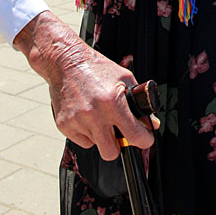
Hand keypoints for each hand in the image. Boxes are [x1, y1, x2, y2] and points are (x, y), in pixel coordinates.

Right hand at [14, 12, 157, 159]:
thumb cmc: (97, 68)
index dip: (144, 140)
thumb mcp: (125, 78)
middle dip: (119, 145)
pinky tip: (88, 117)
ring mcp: (77, 121)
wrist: (67, 62)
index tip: (146, 139)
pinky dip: (87, 133)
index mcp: (112, 101)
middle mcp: (94, 114)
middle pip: (111, 152)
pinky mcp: (64, 125)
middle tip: (120, 133)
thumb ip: (140, 102)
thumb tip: (151, 123)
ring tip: (100, 116)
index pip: (134, 136)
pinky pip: (82, 141)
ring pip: (96, 145)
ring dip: (102, 136)